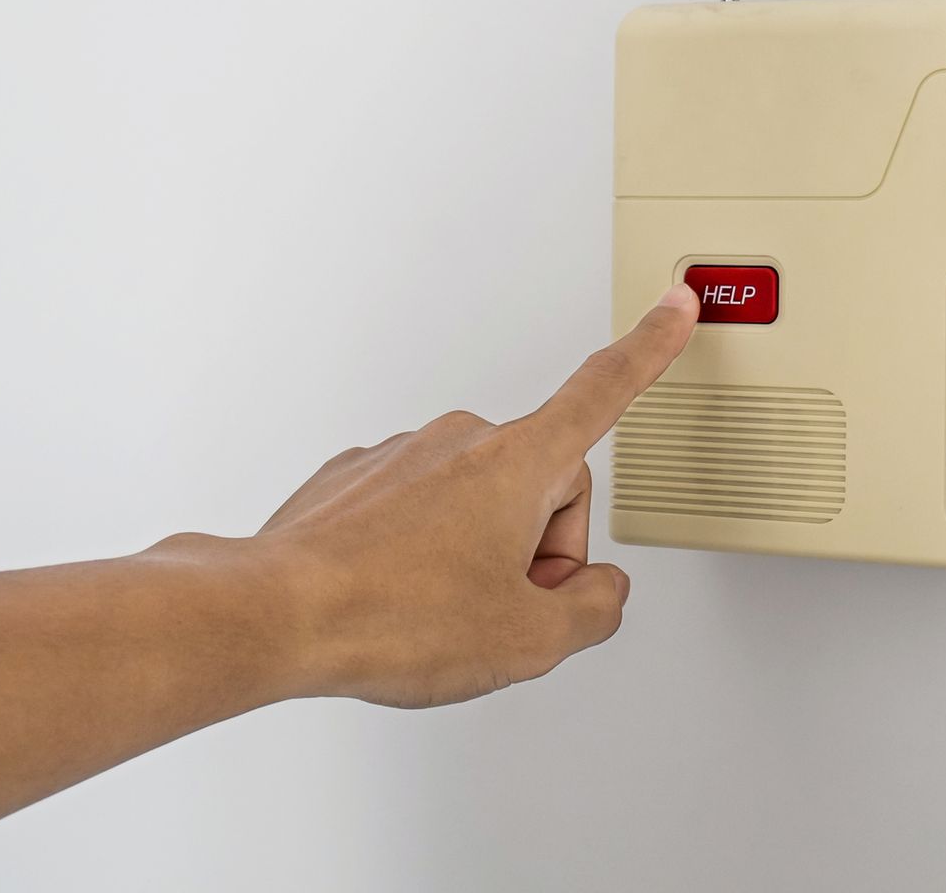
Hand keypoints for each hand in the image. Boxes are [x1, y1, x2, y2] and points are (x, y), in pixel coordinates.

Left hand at [252, 283, 697, 707]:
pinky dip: (420, 553)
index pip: (605, 390)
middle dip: (539, 546)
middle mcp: (462, 441)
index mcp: (519, 463)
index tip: (674, 305)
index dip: (651, 349)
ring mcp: (404, 455)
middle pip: (544, 486)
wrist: (271, 614)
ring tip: (433, 609)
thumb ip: (593, 610)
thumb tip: (595, 592)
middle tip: (501, 607)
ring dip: (477, 553)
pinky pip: (419, 511)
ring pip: (479, 503)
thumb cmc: (389, 616)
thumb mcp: (529, 640)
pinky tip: (395, 595)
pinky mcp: (357, 479)